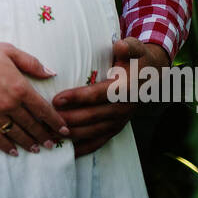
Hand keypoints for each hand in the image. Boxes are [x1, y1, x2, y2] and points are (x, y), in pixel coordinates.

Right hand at [0, 39, 70, 154]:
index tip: (64, 129)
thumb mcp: (8, 50)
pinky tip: (13, 151)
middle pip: (32, 125)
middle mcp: (9, 104)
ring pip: (17, 134)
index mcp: (19, 87)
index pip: (43, 109)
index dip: (55, 121)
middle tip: (52, 143)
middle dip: (44, 135)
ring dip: (29, 143)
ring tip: (37, 148)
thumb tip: (51, 72)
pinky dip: (7, 146)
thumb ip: (32, 63)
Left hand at [51, 37, 170, 156]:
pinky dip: (83, 148)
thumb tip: (119, 45)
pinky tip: (67, 151)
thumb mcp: (136, 48)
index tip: (56, 99)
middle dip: (68, 119)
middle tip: (45, 119)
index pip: (98, 94)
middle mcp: (122, 108)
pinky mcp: (116, 129)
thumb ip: (128, 46)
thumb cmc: (137, 59)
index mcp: (125, 88)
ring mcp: (120, 121)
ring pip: (93, 131)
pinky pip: (99, 142)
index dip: (77, 98)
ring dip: (72, 134)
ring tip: (50, 133)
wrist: (152, 76)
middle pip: (91, 116)